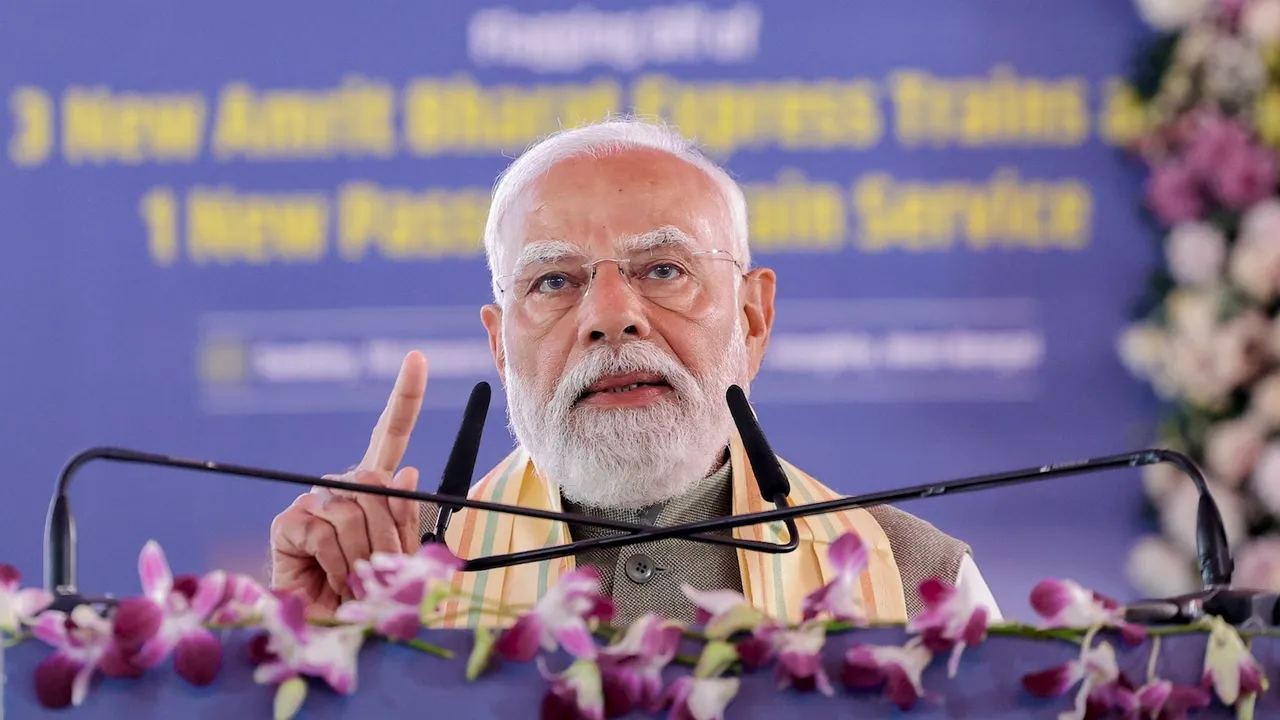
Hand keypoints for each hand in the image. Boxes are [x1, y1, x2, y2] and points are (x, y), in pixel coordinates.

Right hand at [269, 351, 427, 616]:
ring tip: (355, 581)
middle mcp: (341, 487)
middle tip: (381, 572)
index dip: (404, 398)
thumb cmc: (369, 597)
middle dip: (390, 533)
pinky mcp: (288, 522)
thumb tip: (409, 471)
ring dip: (364, 556)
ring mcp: (312, 501)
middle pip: (378, 483)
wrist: (331, 634)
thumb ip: (407, 519)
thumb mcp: (403, 559)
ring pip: (354, 510)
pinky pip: (325, 530)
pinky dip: (337, 564)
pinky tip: (330, 580)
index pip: (389, 436)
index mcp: (374, 489)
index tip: (417, 358)